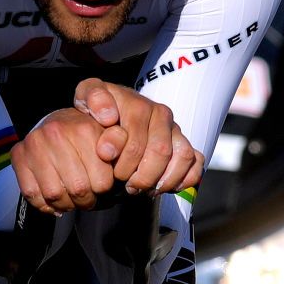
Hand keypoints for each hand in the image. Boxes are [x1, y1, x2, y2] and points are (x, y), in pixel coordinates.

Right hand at [10, 108, 115, 213]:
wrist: (56, 121)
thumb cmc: (85, 133)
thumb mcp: (108, 133)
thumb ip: (118, 141)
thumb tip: (111, 153)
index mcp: (83, 129)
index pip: (101, 181)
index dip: (104, 190)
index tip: (101, 186)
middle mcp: (56, 134)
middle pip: (78, 189)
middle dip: (86, 200)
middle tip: (86, 197)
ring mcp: (34, 144)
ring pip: (54, 194)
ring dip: (66, 204)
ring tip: (71, 200)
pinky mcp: (18, 155)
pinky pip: (31, 193)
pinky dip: (44, 204)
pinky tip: (54, 200)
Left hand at [73, 78, 203, 196]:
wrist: (111, 106)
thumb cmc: (98, 106)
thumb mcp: (87, 95)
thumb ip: (93, 98)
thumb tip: (109, 118)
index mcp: (138, 104)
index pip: (136, 142)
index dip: (123, 162)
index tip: (112, 171)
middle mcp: (161, 114)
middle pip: (161, 152)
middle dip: (142, 176)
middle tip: (126, 185)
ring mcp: (175, 128)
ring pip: (182, 157)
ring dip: (163, 180)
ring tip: (143, 189)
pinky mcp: (183, 142)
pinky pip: (196, 162)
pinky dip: (184, 178)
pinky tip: (164, 187)